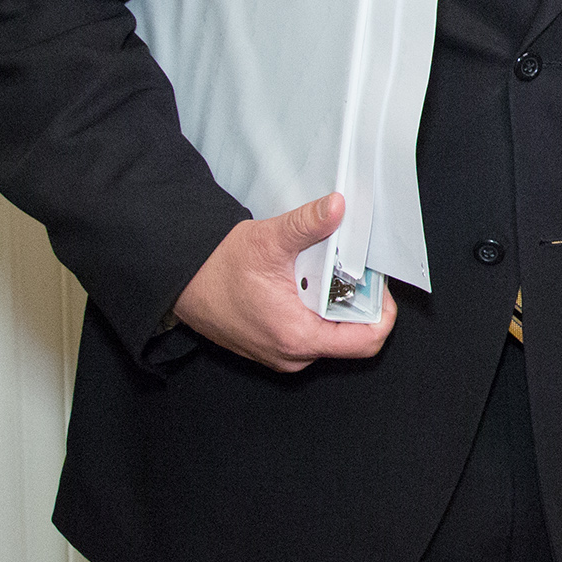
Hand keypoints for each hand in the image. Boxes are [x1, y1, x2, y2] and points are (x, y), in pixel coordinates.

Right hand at [171, 192, 396, 371]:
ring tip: (323, 273)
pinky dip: (316, 308)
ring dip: (335, 302)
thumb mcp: (268, 241)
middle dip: (358, 301)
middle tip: (351, 269)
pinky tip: (306, 282)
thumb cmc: (216, 269)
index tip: (378, 284)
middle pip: (352, 336)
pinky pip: (310, 332)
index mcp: (297, 337)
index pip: (366, 341)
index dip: (382, 311)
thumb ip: (308, 224)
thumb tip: (337, 207)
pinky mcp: (273, 346)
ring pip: (331, 333)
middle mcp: (292, 354)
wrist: (180, 280)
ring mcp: (282, 353)